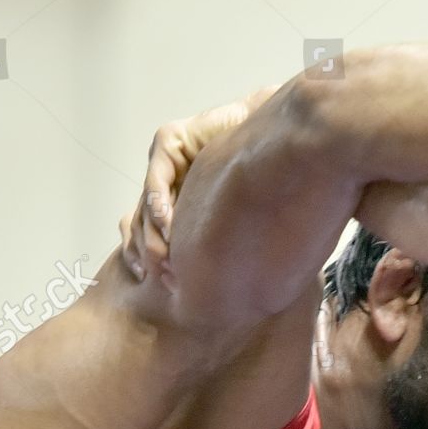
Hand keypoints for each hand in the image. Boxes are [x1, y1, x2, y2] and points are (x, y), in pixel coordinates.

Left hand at [120, 84, 280, 283]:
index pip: (155, 233)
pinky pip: (157, 180)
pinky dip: (160, 206)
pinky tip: (169, 228)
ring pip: (145, 204)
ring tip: (164, 260)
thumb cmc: (271, 182)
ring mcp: (167, 160)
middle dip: (147, 252)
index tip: (165, 286)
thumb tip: (217, 288)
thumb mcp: (242, 225)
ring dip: (152, 236)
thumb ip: (223, 245)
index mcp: (185, 200)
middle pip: (141, 220)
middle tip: (162, 278)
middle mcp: (171, 180)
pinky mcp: (170, 141)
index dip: (152, 259)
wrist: (286, 140)